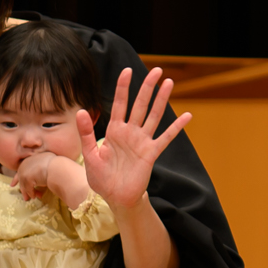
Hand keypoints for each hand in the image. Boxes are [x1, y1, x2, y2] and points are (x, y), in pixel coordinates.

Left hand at [11, 151, 90, 207]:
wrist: (59, 167)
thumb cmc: (59, 165)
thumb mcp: (49, 163)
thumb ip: (43, 167)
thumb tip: (43, 173)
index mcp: (32, 158)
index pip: (22, 169)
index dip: (17, 178)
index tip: (13, 184)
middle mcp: (26, 163)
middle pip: (21, 178)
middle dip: (23, 188)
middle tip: (24, 197)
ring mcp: (25, 170)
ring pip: (24, 184)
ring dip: (28, 193)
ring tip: (31, 199)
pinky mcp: (27, 177)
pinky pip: (28, 188)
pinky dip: (31, 193)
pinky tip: (36, 196)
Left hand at [79, 68, 192, 208]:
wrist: (115, 197)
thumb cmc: (101, 177)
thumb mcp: (89, 154)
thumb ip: (86, 133)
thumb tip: (80, 111)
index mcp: (114, 131)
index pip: (119, 104)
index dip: (123, 88)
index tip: (127, 71)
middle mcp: (130, 132)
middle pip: (140, 105)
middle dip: (147, 87)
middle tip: (157, 70)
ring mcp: (142, 141)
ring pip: (153, 116)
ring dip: (162, 100)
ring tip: (169, 83)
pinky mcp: (151, 153)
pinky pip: (165, 138)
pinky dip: (176, 127)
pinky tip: (187, 116)